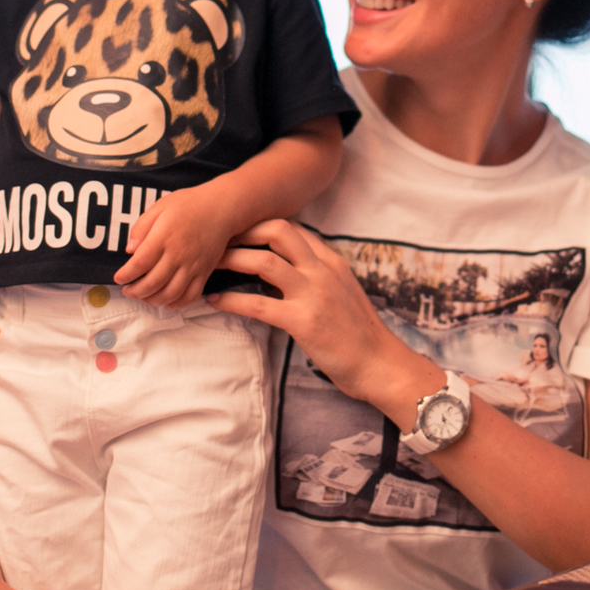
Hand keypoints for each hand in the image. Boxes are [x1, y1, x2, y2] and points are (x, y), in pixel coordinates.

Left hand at [114, 184, 237, 308]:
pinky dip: (176, 303)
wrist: (221, 208)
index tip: (118, 278)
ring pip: (170, 294)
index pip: (140, 263)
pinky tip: (166, 300)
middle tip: (127, 290)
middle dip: (135, 292)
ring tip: (143, 297)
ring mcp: (193, 266)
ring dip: (153, 300)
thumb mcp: (160, 207)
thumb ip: (141, 227)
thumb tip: (129, 249)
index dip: (126, 275)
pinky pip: (191, 295)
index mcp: (164, 237)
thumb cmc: (189, 205)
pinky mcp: (205, 272)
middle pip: (152, 283)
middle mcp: (178, 255)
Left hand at [209, 220, 442, 419]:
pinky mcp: (304, 321)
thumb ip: (313, 279)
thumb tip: (274, 278)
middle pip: (277, 229)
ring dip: (231, 259)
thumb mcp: (340, 294)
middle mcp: (322, 270)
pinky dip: (231, 301)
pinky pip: (258, 305)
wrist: (381, 364)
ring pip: (263, 262)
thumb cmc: (359, 335)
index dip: (260, 225)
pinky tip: (214, 302)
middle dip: (243, 230)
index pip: (292, 228)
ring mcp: (313, 294)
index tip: (237, 233)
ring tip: (207, 266)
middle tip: (219, 241)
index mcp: (331, 262)